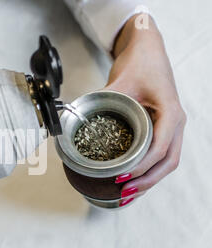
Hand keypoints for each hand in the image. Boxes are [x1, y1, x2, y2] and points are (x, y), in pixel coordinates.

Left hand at [104, 15, 185, 203]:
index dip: (143, 166)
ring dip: (149, 180)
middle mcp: (176, 122)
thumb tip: (74, 119)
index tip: (123, 175)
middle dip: (147, 180)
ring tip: (126, 193)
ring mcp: (173, 127)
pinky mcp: (164, 129)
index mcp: (171, 111)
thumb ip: (100, 101)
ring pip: (167, 162)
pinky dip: (149, 170)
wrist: (148, 50)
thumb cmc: (139, 63)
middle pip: (168, 162)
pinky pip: (162, 155)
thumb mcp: (120, 81)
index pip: (161, 148)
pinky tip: (132, 179)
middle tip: (123, 191)